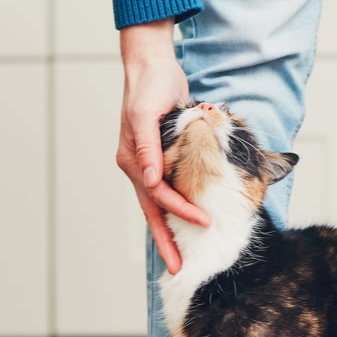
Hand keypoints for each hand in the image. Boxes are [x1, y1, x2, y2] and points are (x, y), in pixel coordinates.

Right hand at [117, 20, 209, 274]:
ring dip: (168, 232)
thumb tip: (150, 179)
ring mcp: (147, 165)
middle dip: (165, 242)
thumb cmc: (150, 85)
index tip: (204, 221)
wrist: (152, 67)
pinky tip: (181, 225)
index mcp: (133, 159)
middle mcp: (138, 166)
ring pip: (158, 207)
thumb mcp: (147, 112)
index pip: (159, 195)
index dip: (181, 210)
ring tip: (177, 258)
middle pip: (153, 212)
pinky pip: (166, 193)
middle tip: (177, 270)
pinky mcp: (159, 159)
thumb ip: (148, 146)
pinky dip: (173, 210)